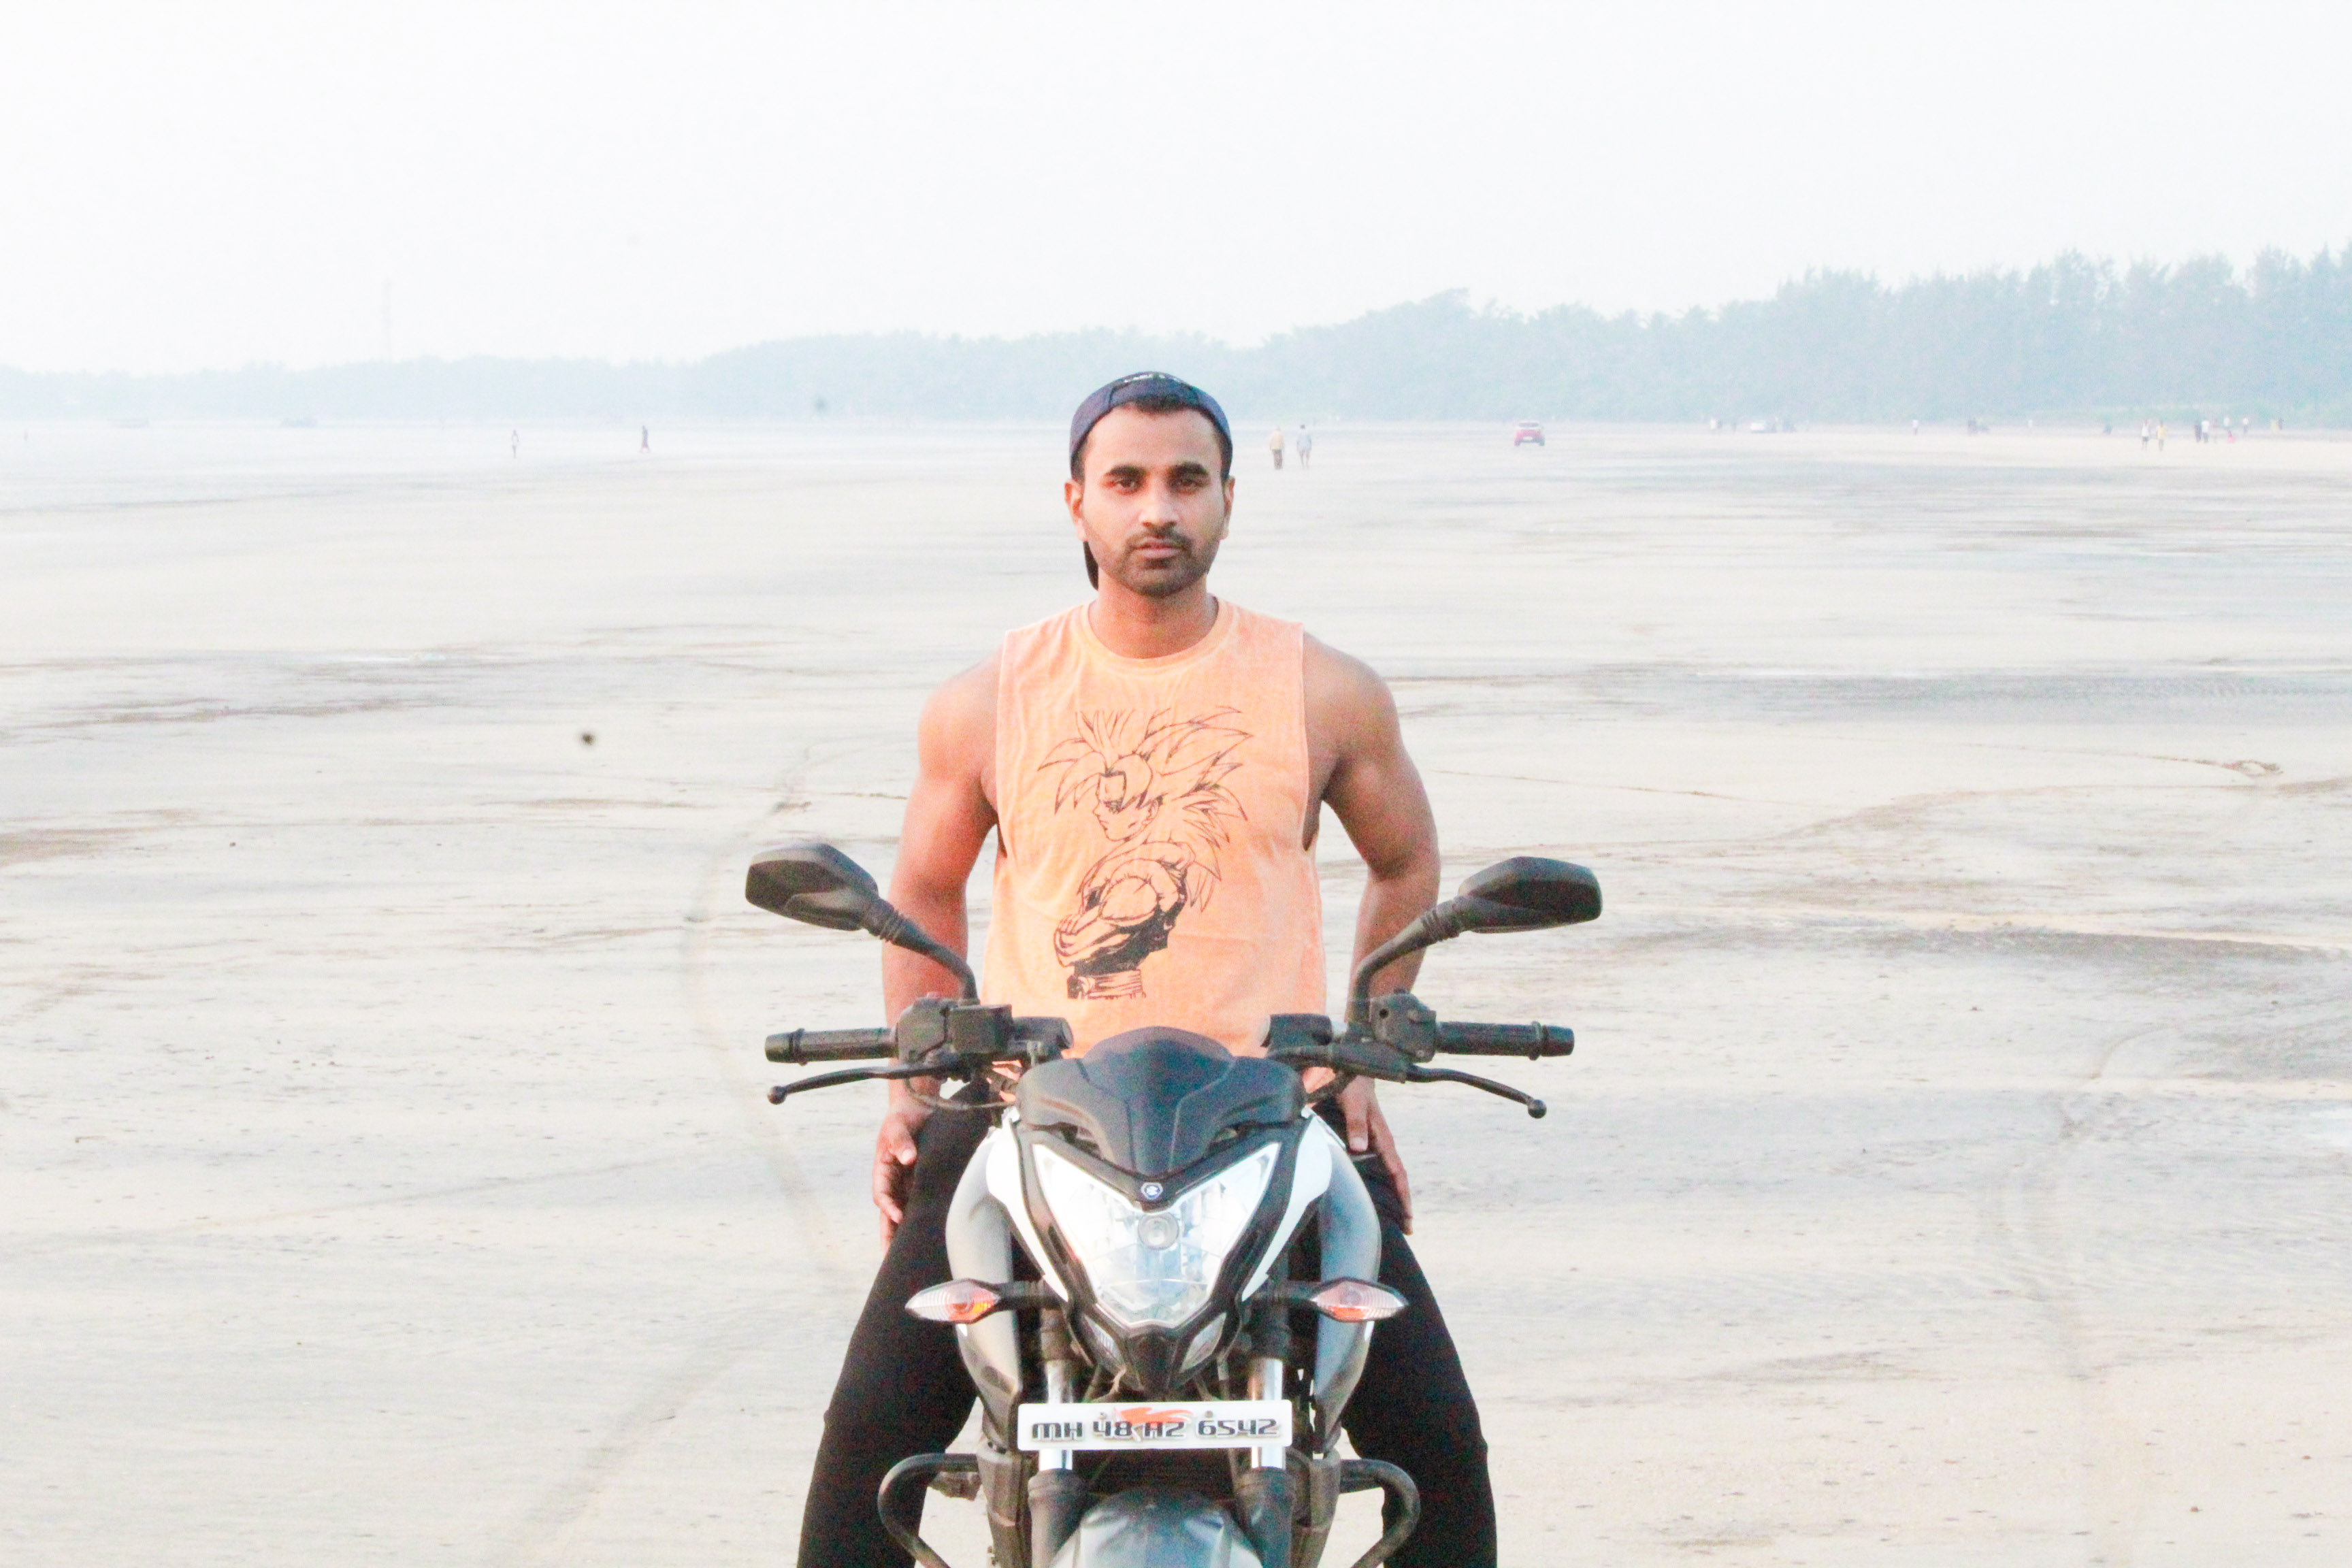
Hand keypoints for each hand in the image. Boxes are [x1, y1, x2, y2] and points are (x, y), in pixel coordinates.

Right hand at [872, 1095, 933, 1245]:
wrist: (920, 1107)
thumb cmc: (903, 1117)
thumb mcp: (898, 1126)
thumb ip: (901, 1141)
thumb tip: (908, 1158)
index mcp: (883, 1170)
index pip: (882, 1194)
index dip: (889, 1208)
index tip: (898, 1216)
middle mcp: (894, 1181)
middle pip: (889, 1212)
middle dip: (888, 1234)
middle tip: (889, 1257)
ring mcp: (907, 1184)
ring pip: (905, 1213)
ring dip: (904, 1233)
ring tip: (909, 1256)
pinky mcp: (923, 1183)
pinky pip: (921, 1205)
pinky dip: (921, 1220)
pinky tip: (928, 1235)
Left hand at [1335, 1077, 1413, 1233]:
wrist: (1350, 1068)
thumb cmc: (1354, 1086)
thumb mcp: (1354, 1102)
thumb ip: (1356, 1123)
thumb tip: (1358, 1148)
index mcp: (1382, 1138)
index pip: (1398, 1173)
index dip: (1403, 1197)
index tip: (1408, 1219)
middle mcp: (1379, 1144)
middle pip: (1394, 1180)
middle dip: (1400, 1204)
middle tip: (1403, 1230)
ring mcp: (1370, 1143)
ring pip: (1382, 1176)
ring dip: (1386, 1196)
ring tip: (1387, 1220)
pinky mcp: (1358, 1141)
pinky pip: (1368, 1167)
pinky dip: (1371, 1183)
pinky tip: (1364, 1194)